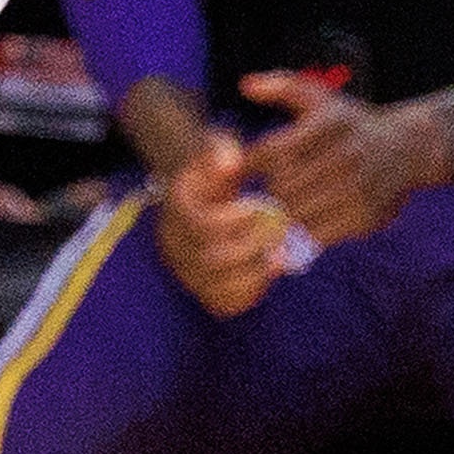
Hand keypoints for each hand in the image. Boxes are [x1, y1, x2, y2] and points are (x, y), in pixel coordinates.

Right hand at [156, 129, 291, 317]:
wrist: (207, 199)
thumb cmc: (217, 173)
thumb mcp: (217, 151)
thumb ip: (221, 150)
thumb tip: (230, 162)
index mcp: (174, 212)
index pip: (203, 225)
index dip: (237, 219)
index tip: (260, 206)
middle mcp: (173, 247)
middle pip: (211, 260)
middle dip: (253, 246)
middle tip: (280, 231)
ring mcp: (186, 273)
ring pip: (219, 287)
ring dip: (256, 273)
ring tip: (279, 254)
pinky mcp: (203, 291)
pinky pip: (224, 303)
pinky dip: (251, 291)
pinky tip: (268, 270)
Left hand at [237, 72, 437, 245]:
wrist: (407, 149)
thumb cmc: (349, 122)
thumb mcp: (320, 96)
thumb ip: (281, 86)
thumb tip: (246, 85)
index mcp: (330, 121)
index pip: (271, 150)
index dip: (252, 161)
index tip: (251, 165)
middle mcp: (347, 153)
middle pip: (281, 185)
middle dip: (271, 186)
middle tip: (272, 185)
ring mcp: (358, 187)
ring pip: (296, 211)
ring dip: (286, 210)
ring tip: (288, 200)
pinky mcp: (365, 216)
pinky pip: (318, 233)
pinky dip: (305, 229)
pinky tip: (307, 216)